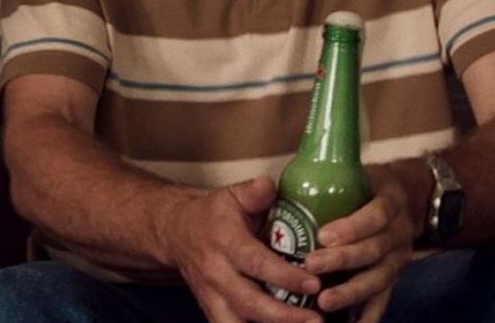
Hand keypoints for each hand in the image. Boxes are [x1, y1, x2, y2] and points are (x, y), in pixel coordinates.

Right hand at [159, 176, 321, 322]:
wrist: (176, 231)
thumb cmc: (213, 214)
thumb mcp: (232, 195)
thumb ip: (254, 191)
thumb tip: (269, 186)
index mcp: (225, 241)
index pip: (255, 262)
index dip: (285, 276)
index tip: (315, 283)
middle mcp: (216, 272)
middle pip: (249, 301)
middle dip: (284, 315)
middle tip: (318, 320)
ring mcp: (212, 295)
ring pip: (237, 322)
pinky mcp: (212, 309)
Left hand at [304, 164, 416, 321]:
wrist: (403, 198)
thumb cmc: (362, 185)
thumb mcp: (350, 174)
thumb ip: (316, 180)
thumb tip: (266, 187)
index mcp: (389, 201)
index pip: (375, 214)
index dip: (351, 227)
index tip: (322, 235)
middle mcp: (399, 232)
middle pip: (375, 250)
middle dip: (343, 260)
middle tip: (311, 266)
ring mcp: (398, 258)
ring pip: (379, 278)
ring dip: (352, 292)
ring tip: (324, 302)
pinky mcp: (393, 279)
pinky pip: (383, 300)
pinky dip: (368, 315)